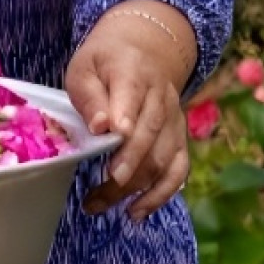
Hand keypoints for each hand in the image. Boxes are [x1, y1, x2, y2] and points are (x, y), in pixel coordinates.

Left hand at [65, 3, 195, 220]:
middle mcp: (161, 97)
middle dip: (130, 162)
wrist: (142, 52)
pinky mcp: (179, 139)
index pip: (133, 95)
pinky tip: (137, 211)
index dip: (126, 117)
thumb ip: (90, 95)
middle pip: (150, 133)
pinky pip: (178, 170)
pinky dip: (161, 194)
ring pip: (163, 157)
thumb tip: (100, 125)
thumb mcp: (85, 68)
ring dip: (136, 186)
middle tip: (106, 185)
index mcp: (134, 73)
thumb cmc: (104, 64)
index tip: (114, 135)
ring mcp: (174, 120)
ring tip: (101, 205)